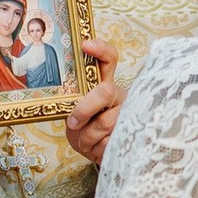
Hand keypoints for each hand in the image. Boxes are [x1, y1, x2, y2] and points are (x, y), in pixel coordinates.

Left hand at [65, 39, 122, 164]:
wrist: (95, 152)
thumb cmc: (83, 127)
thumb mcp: (73, 111)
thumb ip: (72, 104)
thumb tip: (66, 109)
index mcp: (104, 84)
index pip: (108, 59)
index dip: (100, 49)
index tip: (85, 45)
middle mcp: (118, 95)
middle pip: (105, 92)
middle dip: (84, 109)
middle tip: (72, 123)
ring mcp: (127, 113)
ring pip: (105, 123)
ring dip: (87, 138)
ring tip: (84, 142)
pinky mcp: (132, 134)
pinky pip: (110, 142)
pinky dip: (97, 150)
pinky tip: (97, 149)